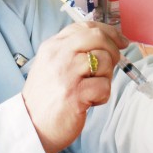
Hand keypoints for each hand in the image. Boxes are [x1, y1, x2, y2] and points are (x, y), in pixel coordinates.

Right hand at [22, 22, 127, 152]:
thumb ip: (73, 51)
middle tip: (114, 63)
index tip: (121, 41)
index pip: (86, 27)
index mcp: (53, 46)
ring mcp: (67, 73)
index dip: (109, 32)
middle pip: (98, 37)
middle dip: (113, 49)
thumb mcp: (51, 65)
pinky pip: (105, 86)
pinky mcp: (76, 94)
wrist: (31, 126)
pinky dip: (102, 96)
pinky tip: (89, 102)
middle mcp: (59, 55)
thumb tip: (107, 43)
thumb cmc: (47, 97)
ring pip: (105, 61)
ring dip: (106, 77)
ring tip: (92, 88)